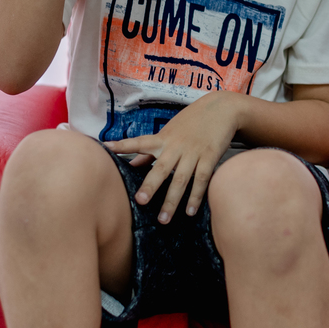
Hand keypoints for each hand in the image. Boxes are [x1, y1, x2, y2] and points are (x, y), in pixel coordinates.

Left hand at [105, 91, 242, 222]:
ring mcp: (193, 152)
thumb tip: (132, 164)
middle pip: (161, 168)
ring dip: (172, 200)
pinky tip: (190, 211)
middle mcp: (176, 146)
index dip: (123, 145)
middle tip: (140, 201)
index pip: (140, 142)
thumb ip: (151, 150)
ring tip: (164, 219)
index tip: (107, 147)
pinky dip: (196, 196)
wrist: (222, 108)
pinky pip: (202, 179)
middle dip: (151, 185)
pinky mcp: (210, 157)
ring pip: (181, 179)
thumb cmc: (192, 121)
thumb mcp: (169, 131)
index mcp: (163, 138)